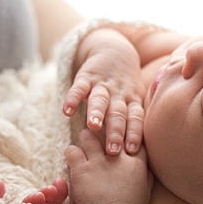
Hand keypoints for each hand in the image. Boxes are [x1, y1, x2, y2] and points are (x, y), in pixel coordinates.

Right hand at [63, 28, 144, 154]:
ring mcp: (102, 85)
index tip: (131, 151)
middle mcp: (119, 94)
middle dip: (116, 131)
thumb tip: (136, 154)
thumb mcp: (134, 99)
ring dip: (97, 112)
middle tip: (113, 150)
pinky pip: (78, 88)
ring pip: (100, 100)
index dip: (134, 133)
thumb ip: (133, 121)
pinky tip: (66, 111)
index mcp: (132, 101)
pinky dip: (72, 99)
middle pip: (118, 113)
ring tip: (93, 126)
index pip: (135, 118)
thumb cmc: (124, 86)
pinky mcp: (86, 77)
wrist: (114, 50)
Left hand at [64, 129, 150, 203]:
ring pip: (89, 136)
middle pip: (111, 131)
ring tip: (84, 138)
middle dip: (105, 128)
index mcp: (137, 163)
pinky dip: (70, 152)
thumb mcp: (145, 192)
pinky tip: (71, 157)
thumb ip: (146, 174)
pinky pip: (72, 150)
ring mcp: (99, 161)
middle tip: (100, 127)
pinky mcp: (81, 168)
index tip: (121, 134)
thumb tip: (147, 164)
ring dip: (85, 136)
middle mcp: (118, 158)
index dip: (127, 132)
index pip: (134, 136)